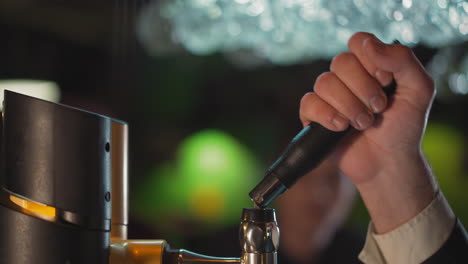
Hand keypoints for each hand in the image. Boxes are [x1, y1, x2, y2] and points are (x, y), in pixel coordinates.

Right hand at [299, 32, 437, 232]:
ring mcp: (329, 96)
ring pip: (324, 82)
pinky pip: (309, 103)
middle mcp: (347, 77)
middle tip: (378, 109)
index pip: (358, 41)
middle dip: (363, 89)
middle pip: (341, 61)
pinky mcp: (314, 115)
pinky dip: (327, 116)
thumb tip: (368, 44)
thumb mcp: (419, 90)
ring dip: (349, 106)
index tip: (386, 82)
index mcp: (370, 65)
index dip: (370, 60)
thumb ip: (402, 60)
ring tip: (363, 124)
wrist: (388, 162)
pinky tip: (341, 128)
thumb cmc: (404, 128)